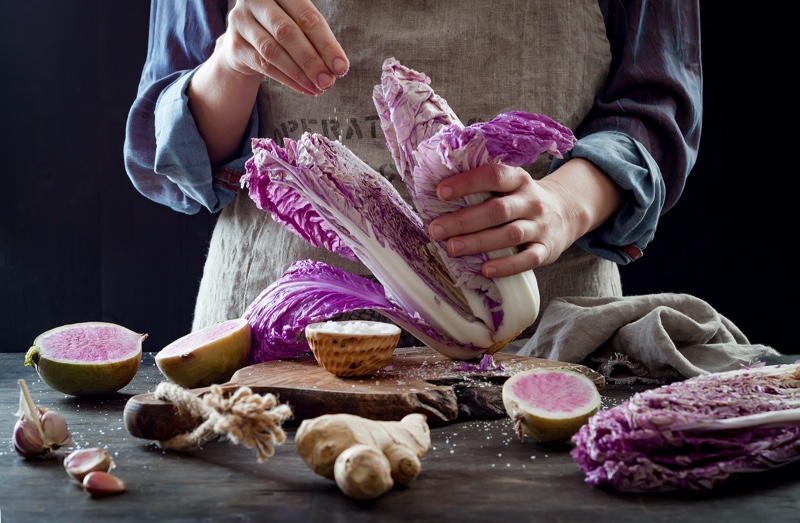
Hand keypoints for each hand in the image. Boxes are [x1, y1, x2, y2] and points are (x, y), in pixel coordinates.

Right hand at [223, 0, 348, 94]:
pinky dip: (287, 80)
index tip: (341, 67)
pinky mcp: (235, 44)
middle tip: (328, 81)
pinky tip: (304, 88)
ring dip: (299, 74)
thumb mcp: (299, 23)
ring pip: (273, 51)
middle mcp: (256, 0)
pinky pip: (263, 65)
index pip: (307, 17)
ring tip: (318, 87)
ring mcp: (241, 21)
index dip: (326, 44)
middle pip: (287, 33)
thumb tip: (338, 67)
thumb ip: (316, 39)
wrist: (246, 38)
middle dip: (311, 61)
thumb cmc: (281, 28)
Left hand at [427, 158, 622, 277]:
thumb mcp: (511, 185)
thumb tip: (438, 192)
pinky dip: (507, 266)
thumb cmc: (523, 199)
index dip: (467, 183)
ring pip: (509, 235)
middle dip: (463, 220)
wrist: (569, 211)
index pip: (493, 176)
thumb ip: (484, 186)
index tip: (440, 192)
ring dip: (478, 242)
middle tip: (435, 229)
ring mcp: (540, 226)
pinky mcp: (547, 250)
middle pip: (497, 210)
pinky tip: (486, 269)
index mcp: (518, 180)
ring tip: (452, 247)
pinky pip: (528, 259)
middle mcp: (531, 201)